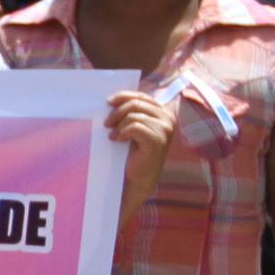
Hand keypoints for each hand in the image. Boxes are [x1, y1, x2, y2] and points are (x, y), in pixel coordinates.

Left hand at [106, 88, 177, 216]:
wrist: (136, 178)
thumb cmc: (132, 153)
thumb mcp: (133, 127)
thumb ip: (131, 111)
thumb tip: (112, 98)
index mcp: (163, 112)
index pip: (141, 96)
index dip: (123, 96)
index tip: (108, 102)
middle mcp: (168, 118)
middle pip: (136, 103)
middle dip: (117, 111)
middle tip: (106, 123)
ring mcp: (165, 129)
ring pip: (134, 115)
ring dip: (119, 125)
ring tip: (113, 135)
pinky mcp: (158, 140)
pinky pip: (135, 127)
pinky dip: (122, 132)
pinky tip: (117, 139)